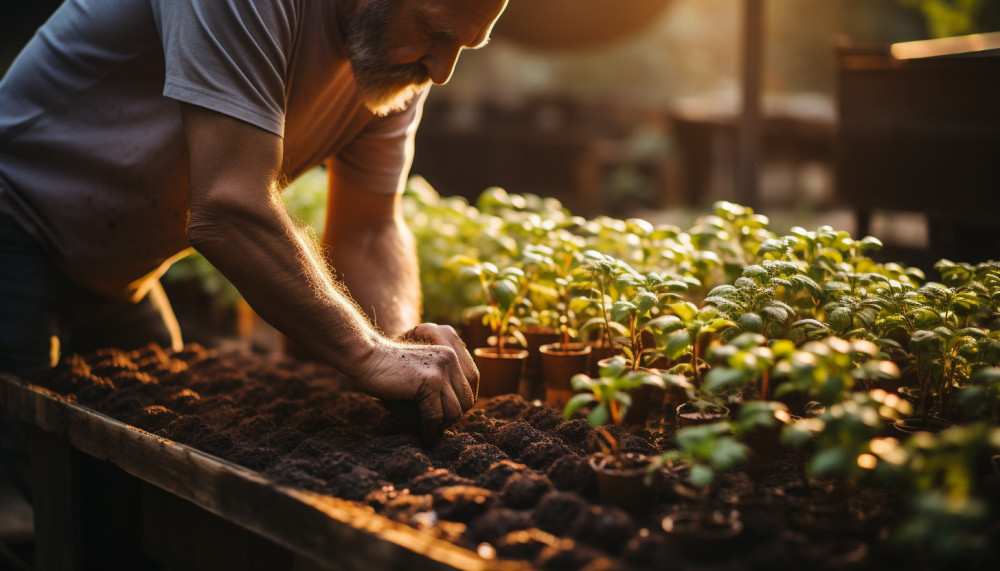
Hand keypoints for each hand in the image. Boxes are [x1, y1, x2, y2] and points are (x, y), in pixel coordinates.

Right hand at [355, 324, 477, 438]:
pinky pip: (436, 416)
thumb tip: (455, 414)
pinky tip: (424, 437)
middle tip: (435, 427)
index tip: (444, 417)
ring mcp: (441, 370)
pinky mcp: (429, 382)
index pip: (470, 388)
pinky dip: (430, 430)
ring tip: (429, 432)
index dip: (459, 406)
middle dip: (452, 418)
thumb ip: (440, 384)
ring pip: (455, 411)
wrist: (366, 356)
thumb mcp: (422, 370)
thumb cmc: (388, 369)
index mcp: (450, 355)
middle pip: (466, 401)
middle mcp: (450, 360)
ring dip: (442, 426)